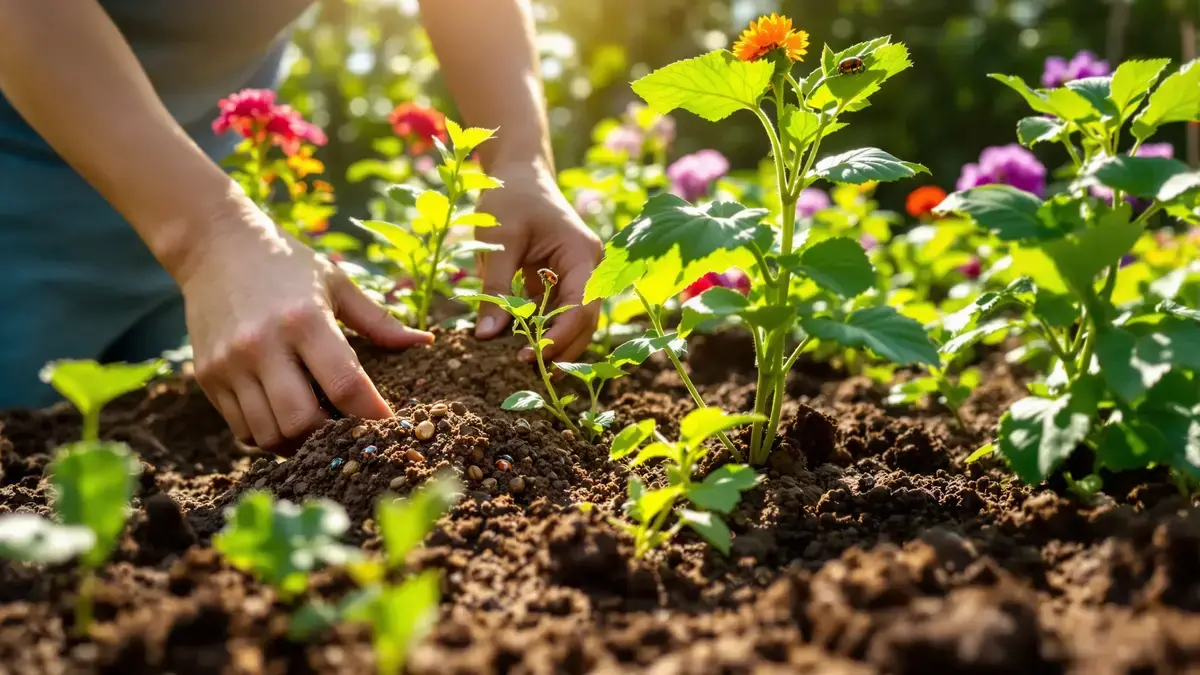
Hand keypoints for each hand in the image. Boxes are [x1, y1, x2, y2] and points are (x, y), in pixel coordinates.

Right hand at [175, 201, 432, 451]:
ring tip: (318, 431)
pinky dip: (269, 437)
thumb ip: (379, 320)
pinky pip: (242, 429)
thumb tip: (425, 343)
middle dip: (330, 437)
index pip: (345, 384)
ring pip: (269, 433)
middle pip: (302, 420)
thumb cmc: (287, 264)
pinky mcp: (208, 376)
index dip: (371, 414)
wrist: (214, 246)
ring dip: (298, 443)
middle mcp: (264, 345)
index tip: (389, 426)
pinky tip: (285, 421)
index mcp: (305, 320)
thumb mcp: (336, 282)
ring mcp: (230, 364)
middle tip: (348, 432)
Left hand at [473, 159, 601, 361]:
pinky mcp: (563, 280)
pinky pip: (560, 313)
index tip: (530, 355)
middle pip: (586, 320)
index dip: (560, 336)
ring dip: (556, 343)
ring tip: (525, 365)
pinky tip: (523, 345)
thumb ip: (495, 286)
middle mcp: (590, 267)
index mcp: (583, 254)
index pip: (583, 306)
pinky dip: (545, 330)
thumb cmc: (510, 197)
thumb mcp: (499, 239)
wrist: (517, 172)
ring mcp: (579, 275)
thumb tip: (487, 336)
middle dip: (562, 348)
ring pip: (576, 322)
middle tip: (528, 370)